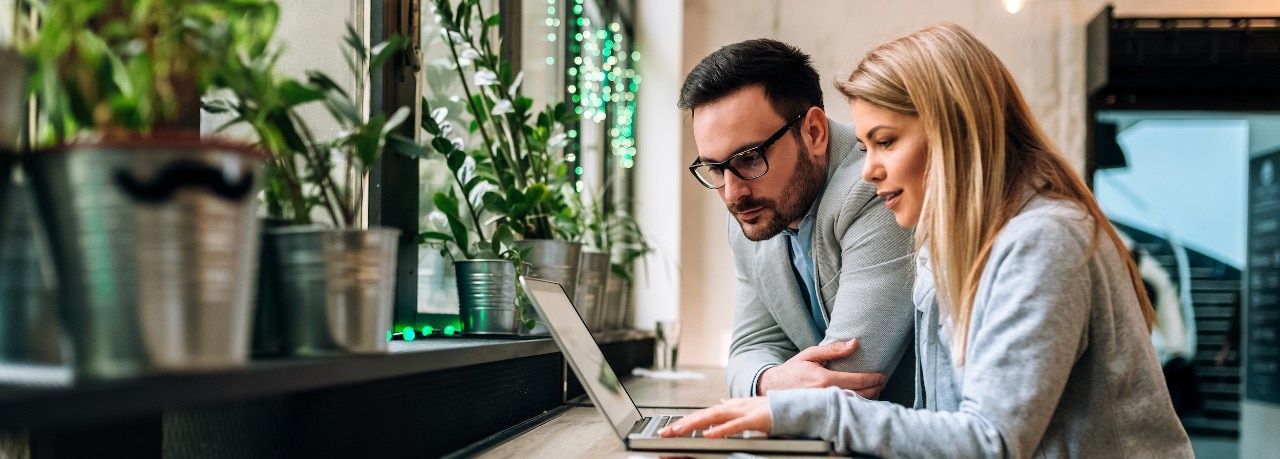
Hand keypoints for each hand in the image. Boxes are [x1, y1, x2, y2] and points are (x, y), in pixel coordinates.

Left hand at [659, 397, 770, 438]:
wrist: (792, 407)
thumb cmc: (769, 410)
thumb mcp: (745, 408)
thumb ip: (730, 408)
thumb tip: (718, 404)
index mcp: (729, 406)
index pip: (702, 414)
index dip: (685, 421)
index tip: (669, 429)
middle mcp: (732, 406)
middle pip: (702, 414)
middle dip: (683, 423)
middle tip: (665, 432)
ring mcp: (742, 411)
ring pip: (713, 417)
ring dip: (695, 424)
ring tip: (679, 431)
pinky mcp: (754, 419)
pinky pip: (734, 426)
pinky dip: (720, 430)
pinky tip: (708, 435)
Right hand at [757, 339, 886, 397]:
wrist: (773, 388)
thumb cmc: (792, 370)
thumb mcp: (810, 354)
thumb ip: (833, 350)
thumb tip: (854, 343)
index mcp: (824, 379)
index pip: (856, 380)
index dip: (873, 379)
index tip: (882, 376)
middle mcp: (826, 395)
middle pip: (860, 395)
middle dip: (875, 389)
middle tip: (882, 383)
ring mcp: (824, 406)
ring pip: (854, 405)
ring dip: (868, 399)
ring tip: (876, 391)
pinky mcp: (823, 412)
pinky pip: (845, 410)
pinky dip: (856, 406)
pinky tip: (862, 401)